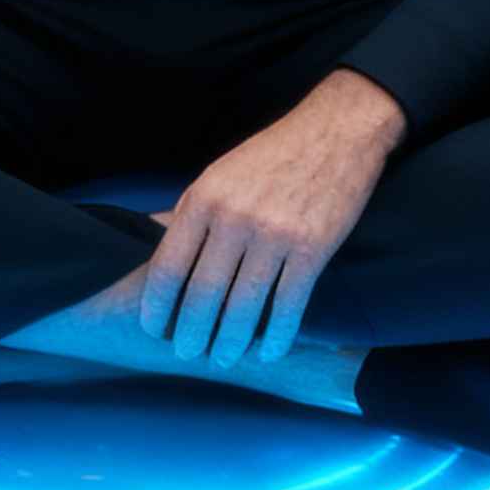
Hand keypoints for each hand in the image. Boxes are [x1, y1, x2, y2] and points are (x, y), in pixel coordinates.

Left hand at [135, 69, 404, 372]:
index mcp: (204, 199)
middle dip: (190, 335)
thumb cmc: (271, 155)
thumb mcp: (219, 174)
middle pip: (202, 296)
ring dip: (229, 344)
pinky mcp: (312, 249)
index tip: (154, 329)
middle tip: (187, 353)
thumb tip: (159, 255)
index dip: (156, 308)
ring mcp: (275, 236)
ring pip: (242, 309)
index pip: (168, 268)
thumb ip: (191, 214)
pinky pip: (288, 307)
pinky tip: (268, 351)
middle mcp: (234, 219)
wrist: (336, 131)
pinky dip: (275, 337)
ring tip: (222, 358)